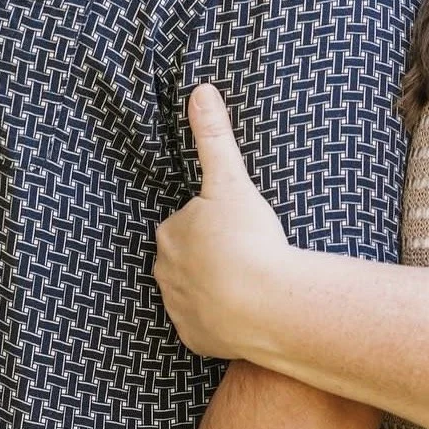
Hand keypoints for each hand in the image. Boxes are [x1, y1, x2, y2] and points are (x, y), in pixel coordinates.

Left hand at [153, 84, 292, 358]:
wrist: (263, 304)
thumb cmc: (246, 238)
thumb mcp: (230, 180)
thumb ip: (213, 136)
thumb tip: (200, 90)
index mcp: (170, 232)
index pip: (187, 222)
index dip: (213, 223)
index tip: (237, 227)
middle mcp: (165, 272)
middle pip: (186, 258)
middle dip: (210, 255)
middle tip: (246, 254)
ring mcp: (179, 308)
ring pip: (193, 291)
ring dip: (214, 287)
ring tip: (249, 284)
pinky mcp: (195, 338)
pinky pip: (205, 325)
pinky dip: (220, 320)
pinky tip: (245, 311)